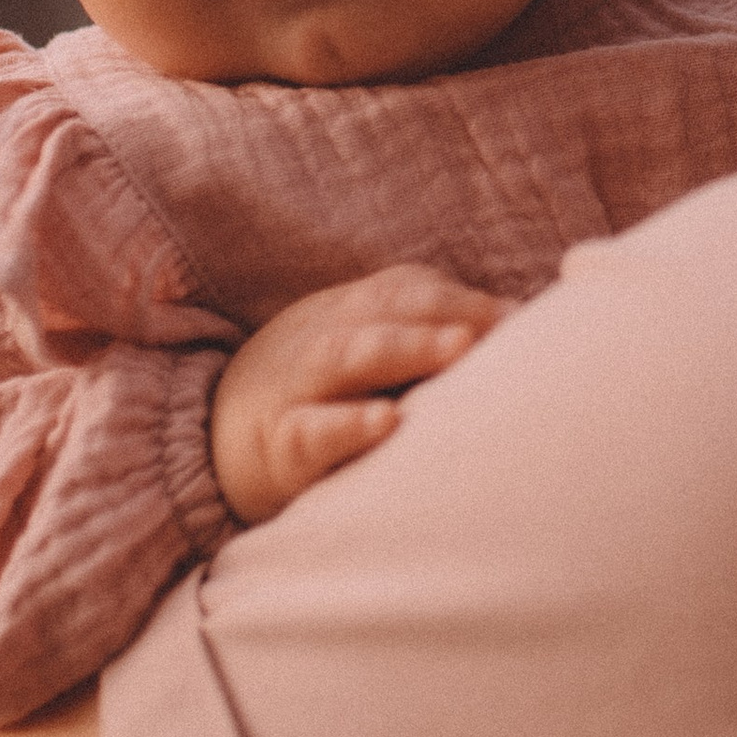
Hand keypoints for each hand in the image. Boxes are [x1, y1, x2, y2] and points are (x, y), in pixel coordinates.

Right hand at [209, 265, 510, 525]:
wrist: (214, 444)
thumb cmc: (324, 400)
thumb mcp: (366, 355)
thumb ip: (431, 336)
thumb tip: (523, 325)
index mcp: (349, 314)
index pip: (406, 290)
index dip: (460, 297)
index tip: (520, 315)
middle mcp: (324, 339)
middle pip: (382, 312)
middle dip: (441, 310)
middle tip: (498, 324)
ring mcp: (298, 388)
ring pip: (346, 357)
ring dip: (405, 348)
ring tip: (458, 348)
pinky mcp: (281, 446)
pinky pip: (311, 432)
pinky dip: (346, 425)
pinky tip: (386, 422)